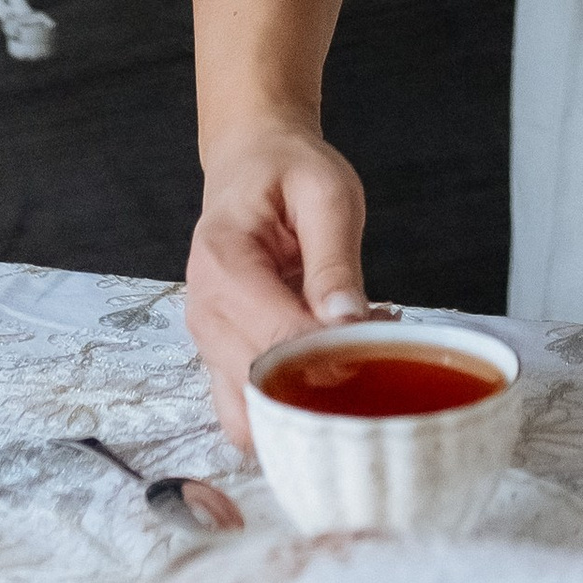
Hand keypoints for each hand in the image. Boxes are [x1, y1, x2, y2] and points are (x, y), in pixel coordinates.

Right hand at [184, 119, 369, 449]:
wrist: (251, 167)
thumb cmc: (286, 173)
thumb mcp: (326, 194)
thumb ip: (334, 259)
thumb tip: (346, 323)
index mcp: (224, 264)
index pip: (274, 337)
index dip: (329, 357)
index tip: (376, 351)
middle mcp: (205, 312)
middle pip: (259, 386)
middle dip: (323, 386)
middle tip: (375, 354)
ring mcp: (208, 343)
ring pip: (249, 416)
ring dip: (305, 406)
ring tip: (354, 363)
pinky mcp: (222, 360)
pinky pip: (251, 410)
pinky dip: (292, 406)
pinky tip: (331, 369)